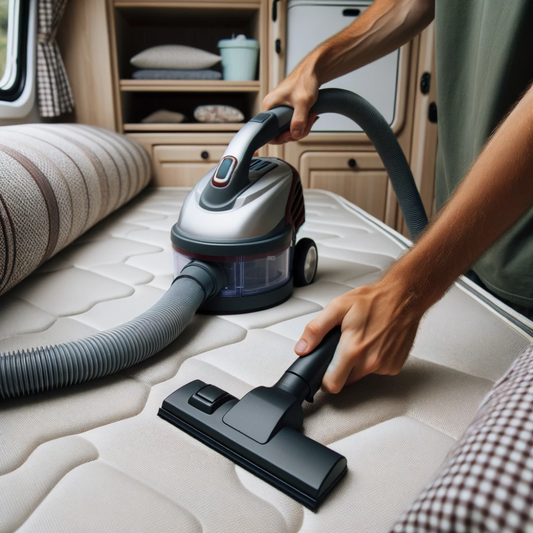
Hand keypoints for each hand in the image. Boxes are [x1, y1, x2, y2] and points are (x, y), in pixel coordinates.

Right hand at [262, 58, 319, 143]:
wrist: (314, 70)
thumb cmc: (305, 79)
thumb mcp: (303, 102)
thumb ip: (299, 120)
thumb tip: (295, 135)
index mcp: (270, 106)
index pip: (268, 132)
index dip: (281, 137)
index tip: (293, 133)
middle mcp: (273, 108)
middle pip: (281, 132)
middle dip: (297, 131)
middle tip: (307, 121)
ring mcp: (281, 109)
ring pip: (290, 128)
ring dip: (303, 126)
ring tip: (311, 115)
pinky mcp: (288, 110)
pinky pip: (294, 123)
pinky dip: (304, 122)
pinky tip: (310, 115)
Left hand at [294, 280, 424, 392]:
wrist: (404, 297)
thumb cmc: (374, 300)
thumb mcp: (338, 307)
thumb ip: (316, 330)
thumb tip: (302, 348)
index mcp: (354, 350)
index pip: (332, 384)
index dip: (324, 379)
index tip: (323, 371)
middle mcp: (370, 362)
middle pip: (346, 380)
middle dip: (340, 367)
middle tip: (342, 347)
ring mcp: (384, 366)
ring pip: (361, 375)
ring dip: (357, 363)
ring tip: (361, 340)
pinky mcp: (395, 366)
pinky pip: (376, 370)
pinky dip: (373, 360)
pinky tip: (375, 343)